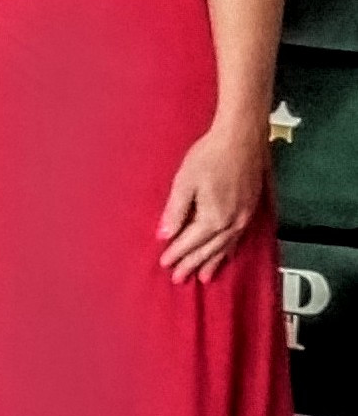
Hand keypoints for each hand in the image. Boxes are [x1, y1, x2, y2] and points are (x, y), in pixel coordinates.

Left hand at [157, 119, 268, 283]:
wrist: (242, 137)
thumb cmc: (210, 155)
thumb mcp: (185, 181)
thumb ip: (175, 211)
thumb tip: (164, 235)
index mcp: (213, 218)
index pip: (190, 242)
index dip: (176, 254)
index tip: (164, 264)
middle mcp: (231, 224)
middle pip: (208, 250)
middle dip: (192, 264)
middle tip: (179, 278)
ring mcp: (244, 218)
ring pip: (225, 248)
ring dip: (212, 263)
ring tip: (203, 277)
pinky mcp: (251, 210)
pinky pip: (239, 239)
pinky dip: (229, 251)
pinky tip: (226, 256)